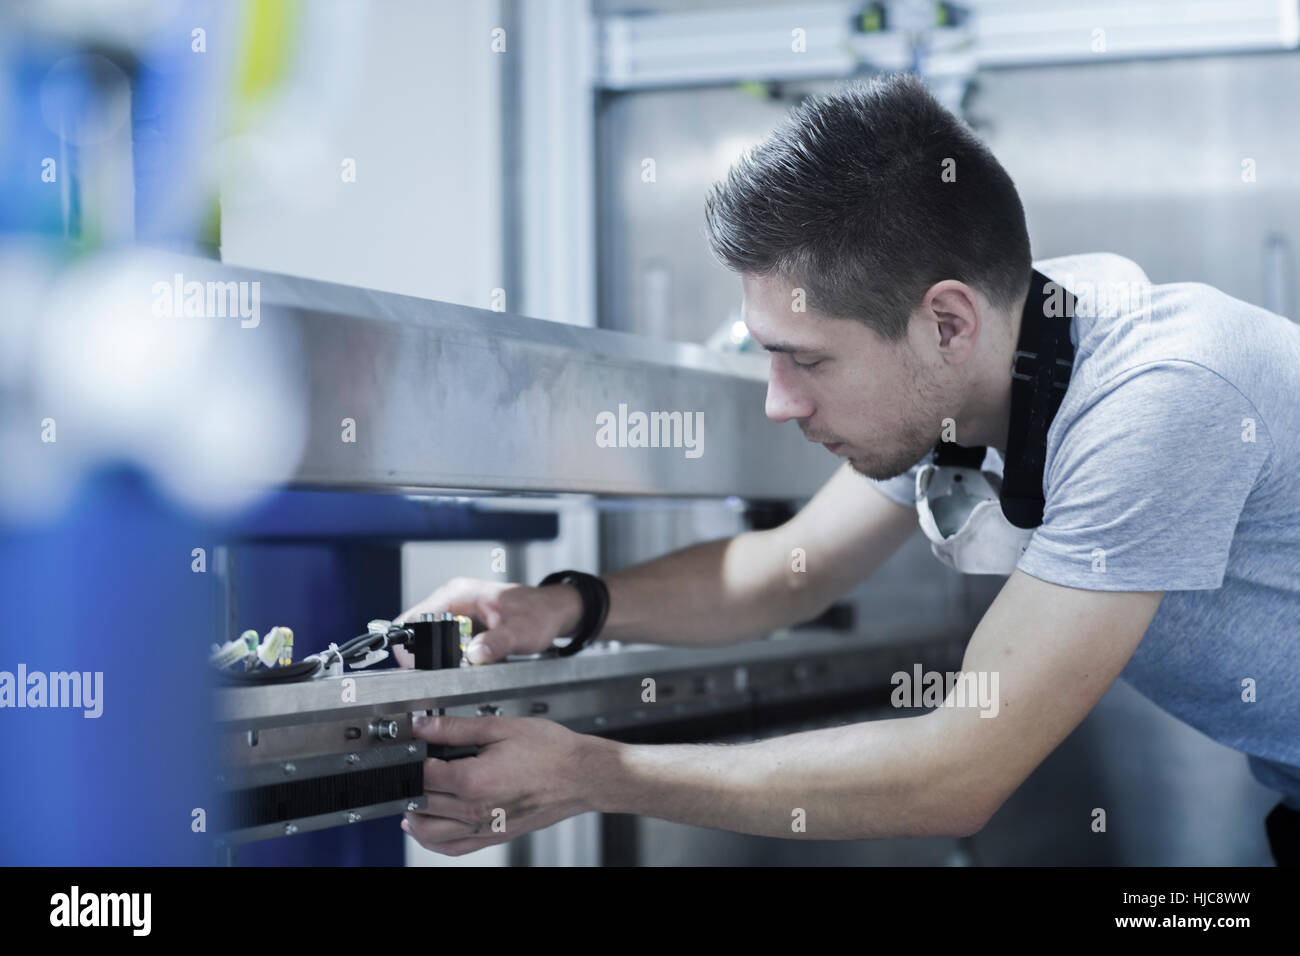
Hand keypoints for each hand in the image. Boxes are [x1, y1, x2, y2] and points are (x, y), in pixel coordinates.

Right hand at [392, 577, 579, 664]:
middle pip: (415, 629)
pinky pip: (442, 642)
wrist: (552, 611)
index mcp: (459, 593)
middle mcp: (452, 599)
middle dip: (422, 654)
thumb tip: (475, 655)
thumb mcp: (521, 631)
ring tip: (455, 668)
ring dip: (434, 657)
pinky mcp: (460, 624)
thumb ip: (498, 643)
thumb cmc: (539, 613)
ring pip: (427, 638)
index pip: (416, 618)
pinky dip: (446, 656)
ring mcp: (454, 611)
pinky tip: (462, 664)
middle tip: (440, 673)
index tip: (420, 667)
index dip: (412, 646)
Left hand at [402, 714, 610, 855]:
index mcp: (473, 780)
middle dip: (410, 785)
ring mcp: (484, 828)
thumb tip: (424, 726)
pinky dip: (433, 841)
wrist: (582, 776)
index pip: (423, 774)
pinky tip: (426, 828)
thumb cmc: (550, 752)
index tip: (410, 747)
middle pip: (422, 804)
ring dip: (414, 817)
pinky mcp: (494, 836)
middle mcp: (475, 810)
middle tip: (408, 769)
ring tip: (408, 799)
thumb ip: (455, 728)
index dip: (411, 759)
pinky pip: (453, 848)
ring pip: (431, 833)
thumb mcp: (500, 727)